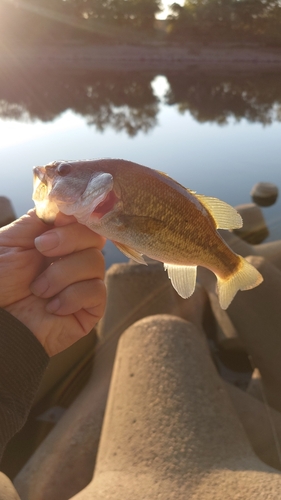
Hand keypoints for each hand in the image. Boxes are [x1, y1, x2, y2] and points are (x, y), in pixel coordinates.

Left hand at [0, 210, 105, 355]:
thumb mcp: (12, 239)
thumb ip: (40, 219)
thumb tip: (70, 205)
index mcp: (56, 239)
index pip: (82, 219)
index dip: (76, 216)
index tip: (57, 221)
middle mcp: (72, 258)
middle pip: (95, 236)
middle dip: (68, 240)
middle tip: (42, 250)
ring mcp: (82, 283)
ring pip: (96, 262)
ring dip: (62, 274)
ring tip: (38, 289)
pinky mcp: (89, 309)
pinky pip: (97, 292)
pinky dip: (72, 296)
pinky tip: (51, 307)